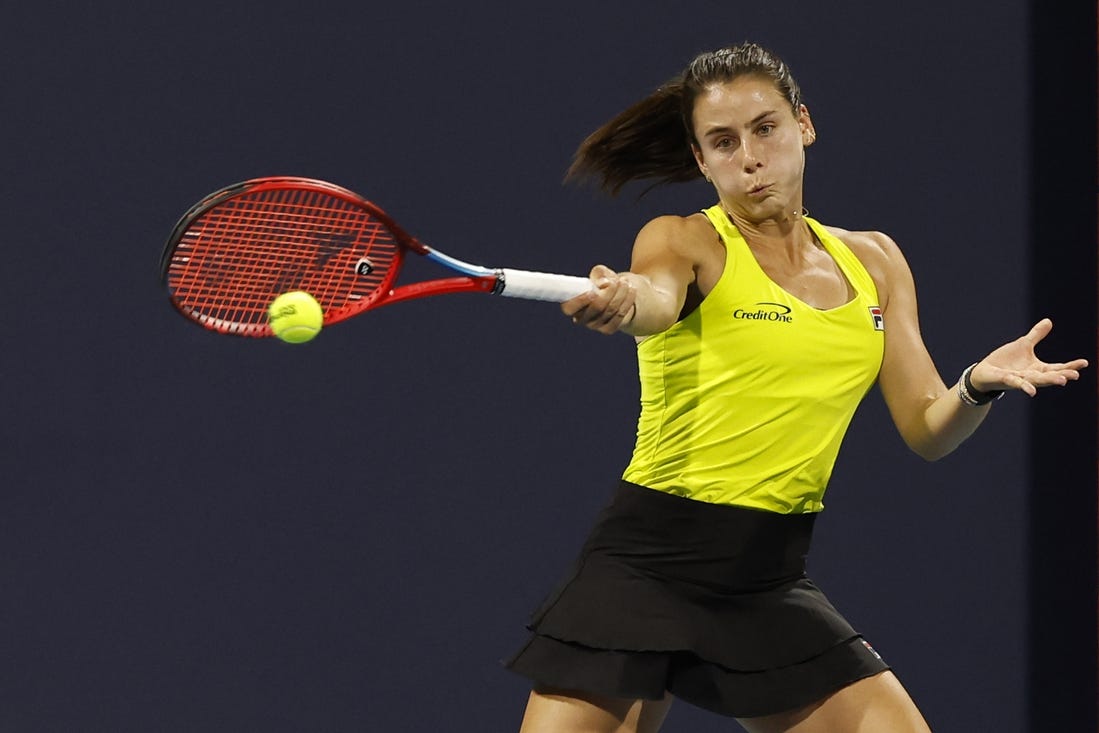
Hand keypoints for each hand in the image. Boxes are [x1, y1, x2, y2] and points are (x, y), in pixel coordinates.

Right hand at [560, 265, 637, 334]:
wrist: (616, 295)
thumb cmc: (603, 282)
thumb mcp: (600, 273)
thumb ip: (599, 273)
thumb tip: (604, 284)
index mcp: (571, 305)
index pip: (569, 308)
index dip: (580, 301)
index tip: (593, 291)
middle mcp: (581, 318)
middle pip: (596, 307)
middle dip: (609, 291)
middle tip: (616, 281)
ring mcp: (594, 326)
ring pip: (610, 310)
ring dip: (621, 293)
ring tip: (625, 282)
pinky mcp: (608, 329)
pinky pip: (619, 316)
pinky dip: (627, 301)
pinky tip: (632, 290)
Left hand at [970, 318, 1088, 396]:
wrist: (984, 372)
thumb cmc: (1005, 361)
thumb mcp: (1023, 345)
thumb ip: (1036, 335)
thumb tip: (1049, 321)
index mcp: (1037, 368)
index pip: (1057, 368)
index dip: (1070, 366)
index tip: (1084, 363)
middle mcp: (1031, 376)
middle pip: (1049, 376)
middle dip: (1062, 375)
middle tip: (1075, 375)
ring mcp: (1019, 379)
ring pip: (1036, 381)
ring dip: (1048, 381)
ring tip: (1062, 381)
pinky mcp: (1006, 380)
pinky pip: (1016, 384)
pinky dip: (1024, 386)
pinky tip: (1032, 391)